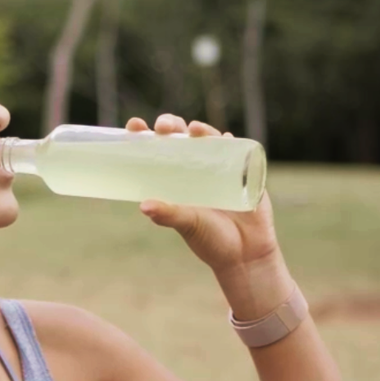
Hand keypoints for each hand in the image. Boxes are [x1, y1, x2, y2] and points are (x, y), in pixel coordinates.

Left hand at [128, 115, 293, 318]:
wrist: (246, 255)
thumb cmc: (211, 241)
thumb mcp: (188, 225)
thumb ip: (169, 215)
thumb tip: (144, 206)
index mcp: (175, 178)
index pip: (156, 150)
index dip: (145, 135)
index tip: (134, 126)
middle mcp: (196, 168)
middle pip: (180, 137)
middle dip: (170, 125)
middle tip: (164, 128)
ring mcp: (220, 168)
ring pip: (208, 139)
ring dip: (201, 129)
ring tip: (194, 129)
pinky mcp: (244, 172)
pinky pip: (239, 152)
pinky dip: (232, 142)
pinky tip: (227, 137)